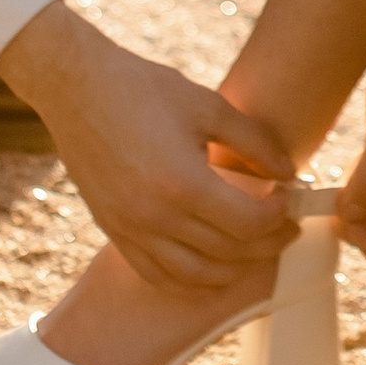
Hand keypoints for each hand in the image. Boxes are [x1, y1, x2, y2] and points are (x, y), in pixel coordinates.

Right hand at [0, 2, 292, 295]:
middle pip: (229, 253)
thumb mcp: (209, 105)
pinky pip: (158, 275)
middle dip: (268, 243)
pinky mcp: (114, 231)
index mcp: (183, 183)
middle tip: (288, 226)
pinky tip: (212, 264)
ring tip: (256, 248)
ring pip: (196, 276)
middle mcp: (155, 217)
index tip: (288, 197)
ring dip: (234, 269)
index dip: (279, 215)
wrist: (76, 85)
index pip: (249, 223)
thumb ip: (255, 143)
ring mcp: (131, 230)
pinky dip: (191, 279)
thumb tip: (289, 173)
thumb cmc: (144, 87)